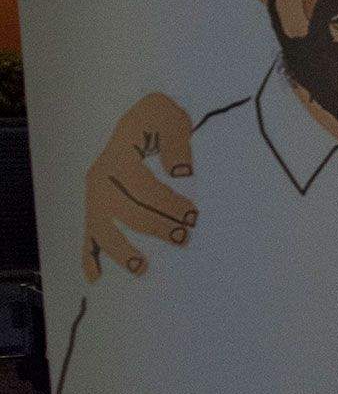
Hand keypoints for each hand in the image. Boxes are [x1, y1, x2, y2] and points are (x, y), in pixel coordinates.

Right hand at [82, 92, 198, 281]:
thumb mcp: (171, 118)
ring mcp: (94, 196)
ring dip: (121, 250)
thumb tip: (182, 173)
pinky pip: (88, 234)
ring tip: (142, 267)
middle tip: (184, 237)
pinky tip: (95, 277)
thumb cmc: (159, 119)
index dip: (168, 204)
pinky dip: (89, 256)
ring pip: (103, 228)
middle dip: (157, 227)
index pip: (144, 188)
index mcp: (118, 158)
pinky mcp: (95, 207)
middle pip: (127, 211)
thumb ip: (176, 143)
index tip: (193, 216)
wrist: (142, 116)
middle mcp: (101, 179)